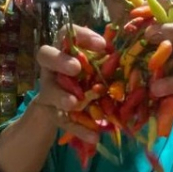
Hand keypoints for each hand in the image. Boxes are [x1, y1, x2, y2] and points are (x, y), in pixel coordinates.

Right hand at [31, 25, 106, 144]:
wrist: (60, 107)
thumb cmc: (83, 79)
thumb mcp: (94, 68)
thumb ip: (105, 63)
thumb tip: (127, 58)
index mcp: (63, 51)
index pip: (66, 35)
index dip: (82, 36)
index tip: (102, 45)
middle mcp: (51, 68)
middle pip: (45, 55)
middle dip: (60, 61)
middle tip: (75, 68)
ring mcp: (48, 90)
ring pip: (50, 90)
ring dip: (62, 97)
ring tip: (75, 103)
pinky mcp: (52, 113)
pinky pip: (63, 121)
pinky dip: (79, 129)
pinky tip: (94, 136)